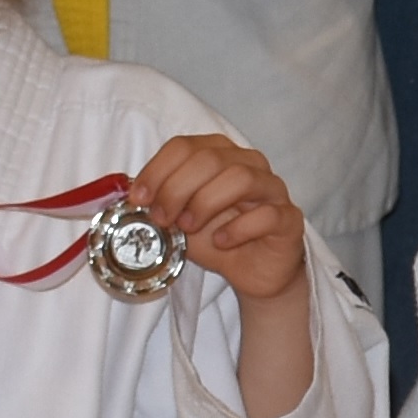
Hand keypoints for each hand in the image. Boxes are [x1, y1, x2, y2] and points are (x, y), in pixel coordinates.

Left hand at [128, 133, 305, 302]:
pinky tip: (222, 242)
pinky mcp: (289, 218)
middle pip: (210, 159)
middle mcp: (249, 164)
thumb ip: (159, 203)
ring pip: (241, 178)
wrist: (252, 272)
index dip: (157, 170)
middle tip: (162, 218)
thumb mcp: (178, 219)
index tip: (139, 199)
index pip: (185, 146)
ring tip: (189, 228)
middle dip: (177, 189)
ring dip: (205, 203)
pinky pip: (267, 214)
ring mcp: (273, 189)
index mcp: (220, 155)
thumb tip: (127, 193)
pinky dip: (238, 229)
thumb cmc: (216, 238)